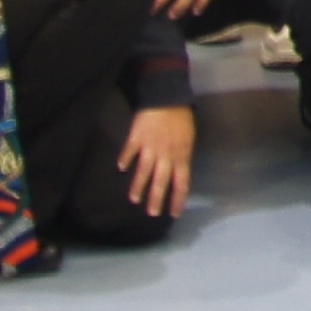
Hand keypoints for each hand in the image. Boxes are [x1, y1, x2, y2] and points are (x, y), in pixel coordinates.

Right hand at [117, 102, 195, 219]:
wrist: (167, 97)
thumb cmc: (181, 119)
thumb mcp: (189, 139)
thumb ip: (182, 156)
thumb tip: (177, 172)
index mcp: (182, 155)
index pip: (182, 182)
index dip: (178, 198)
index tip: (175, 213)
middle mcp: (166, 155)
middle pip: (162, 181)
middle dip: (157, 199)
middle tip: (153, 213)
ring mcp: (150, 147)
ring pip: (144, 171)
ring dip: (139, 186)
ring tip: (134, 199)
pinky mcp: (137, 137)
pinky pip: (130, 151)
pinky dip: (126, 159)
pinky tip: (121, 168)